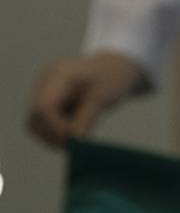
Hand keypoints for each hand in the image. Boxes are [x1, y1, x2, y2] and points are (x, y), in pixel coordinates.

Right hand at [27, 52, 144, 146]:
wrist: (112, 68)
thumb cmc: (111, 79)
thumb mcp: (103, 97)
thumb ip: (87, 118)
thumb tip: (74, 141)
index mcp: (59, 74)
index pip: (44, 106)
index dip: (55, 128)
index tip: (74, 140)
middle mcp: (44, 81)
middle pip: (35, 116)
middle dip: (54, 135)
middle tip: (77, 144)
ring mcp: (41, 90)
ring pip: (34, 123)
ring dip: (53, 137)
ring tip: (78, 140)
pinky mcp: (44, 100)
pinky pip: (41, 124)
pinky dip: (55, 133)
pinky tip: (74, 133)